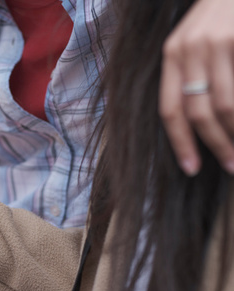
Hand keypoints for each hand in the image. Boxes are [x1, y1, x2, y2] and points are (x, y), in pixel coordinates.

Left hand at [160, 0, 233, 174]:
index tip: (192, 168)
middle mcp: (190, 48)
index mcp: (172, 54)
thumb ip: (192, 76)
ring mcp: (218, 42)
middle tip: (232, 165)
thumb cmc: (222, 15)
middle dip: (216, 144)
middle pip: (198, 112)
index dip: (181, 143)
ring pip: (225, 105)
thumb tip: (199, 125)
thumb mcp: (196, 41)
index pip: (170, 110)